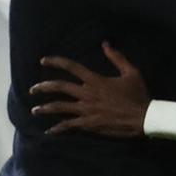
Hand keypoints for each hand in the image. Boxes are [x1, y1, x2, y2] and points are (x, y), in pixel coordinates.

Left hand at [29, 42, 149, 137]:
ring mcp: (86, 110)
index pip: (71, 67)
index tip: (43, 61)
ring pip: (59, 107)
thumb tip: (105, 44)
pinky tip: (49, 131)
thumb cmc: (138, 95)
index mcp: (96, 80)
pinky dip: (57, 128)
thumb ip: (117, 58)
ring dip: (45, 108)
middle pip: (59, 87)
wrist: (143, 117)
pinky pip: (68, 125)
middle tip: (33, 89)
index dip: (56, 62)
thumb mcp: (131, 72)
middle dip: (43, 87)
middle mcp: (87, 94)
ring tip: (35, 110)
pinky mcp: (88, 124)